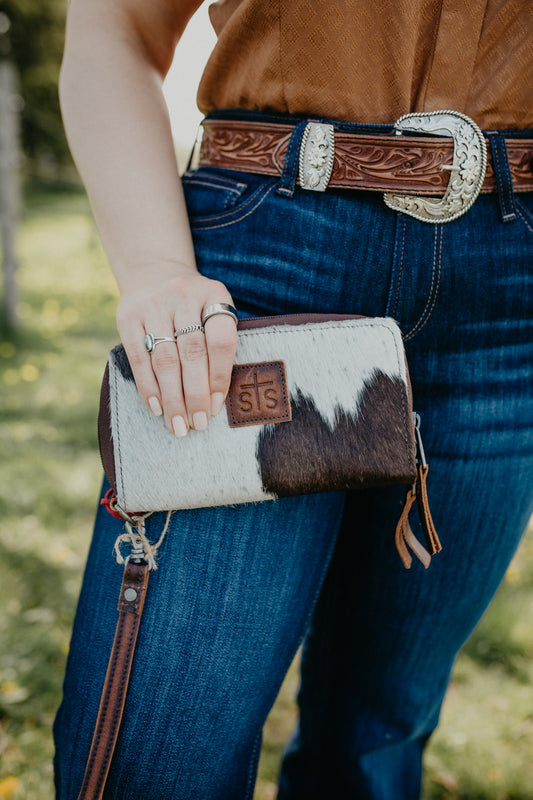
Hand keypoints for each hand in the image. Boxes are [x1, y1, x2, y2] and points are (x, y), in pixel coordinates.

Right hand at [117, 271, 237, 435]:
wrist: (154, 271)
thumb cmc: (193, 306)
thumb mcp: (212, 310)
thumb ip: (217, 346)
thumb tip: (215, 401)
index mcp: (214, 294)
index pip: (221, 341)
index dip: (220, 377)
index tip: (215, 407)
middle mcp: (184, 296)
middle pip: (192, 354)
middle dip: (195, 395)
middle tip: (197, 424)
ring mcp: (154, 304)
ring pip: (165, 360)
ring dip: (172, 398)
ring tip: (178, 425)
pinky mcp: (128, 316)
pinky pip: (139, 358)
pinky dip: (148, 387)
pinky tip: (156, 408)